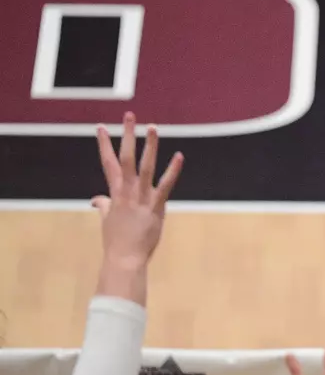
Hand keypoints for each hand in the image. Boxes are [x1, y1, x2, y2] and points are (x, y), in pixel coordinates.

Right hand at [93, 113, 182, 301]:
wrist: (124, 259)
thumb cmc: (116, 241)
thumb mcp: (107, 220)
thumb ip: (103, 206)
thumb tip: (95, 200)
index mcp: (114, 193)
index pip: (108, 163)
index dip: (104, 144)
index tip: (100, 127)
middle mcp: (126, 191)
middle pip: (126, 157)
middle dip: (127, 135)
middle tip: (129, 116)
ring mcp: (141, 198)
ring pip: (145, 166)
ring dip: (149, 146)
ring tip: (152, 127)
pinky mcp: (156, 206)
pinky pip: (165, 185)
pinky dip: (172, 171)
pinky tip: (179, 156)